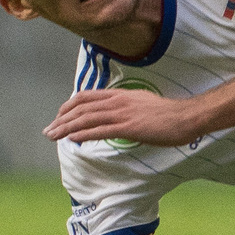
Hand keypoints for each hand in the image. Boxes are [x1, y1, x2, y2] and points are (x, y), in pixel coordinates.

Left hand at [44, 89, 204, 146]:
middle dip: (61, 119)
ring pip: (87, 119)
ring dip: (66, 128)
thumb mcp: (142, 104)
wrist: (186, 117)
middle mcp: (118, 102)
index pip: (86, 97)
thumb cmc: (168, 114)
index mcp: (120, 95)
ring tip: (53, 136)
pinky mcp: (130, 127)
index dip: (68, 106)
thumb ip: (126, 108)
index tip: (59, 116)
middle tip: (48, 131)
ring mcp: (123, 114)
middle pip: (81, 108)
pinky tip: (73, 139)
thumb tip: (115, 117)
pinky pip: (101, 130)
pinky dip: (84, 134)